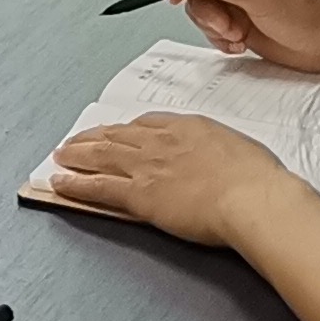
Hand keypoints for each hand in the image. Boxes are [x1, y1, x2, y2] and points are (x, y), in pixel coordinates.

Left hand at [42, 114, 290, 247]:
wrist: (252, 197)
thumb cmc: (258, 179)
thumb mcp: (243, 152)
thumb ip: (224, 154)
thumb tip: (226, 162)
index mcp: (189, 127)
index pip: (148, 123)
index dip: (128, 129)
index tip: (119, 131)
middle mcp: (163, 141)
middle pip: (118, 135)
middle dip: (94, 137)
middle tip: (76, 140)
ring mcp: (148, 166)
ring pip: (101, 155)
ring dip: (77, 155)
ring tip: (61, 156)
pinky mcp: (139, 194)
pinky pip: (98, 186)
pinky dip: (75, 184)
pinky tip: (60, 184)